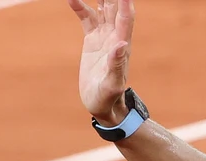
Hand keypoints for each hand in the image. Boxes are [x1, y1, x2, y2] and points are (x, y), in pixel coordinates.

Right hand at [69, 0, 134, 123]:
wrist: (102, 105)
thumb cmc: (109, 97)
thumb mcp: (112, 83)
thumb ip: (116, 64)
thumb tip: (121, 44)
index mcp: (121, 45)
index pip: (125, 18)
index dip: (124, 3)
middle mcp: (114, 36)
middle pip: (115, 7)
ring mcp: (103, 36)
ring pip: (103, 8)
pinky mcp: (92, 39)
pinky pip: (87, 17)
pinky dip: (80, 7)